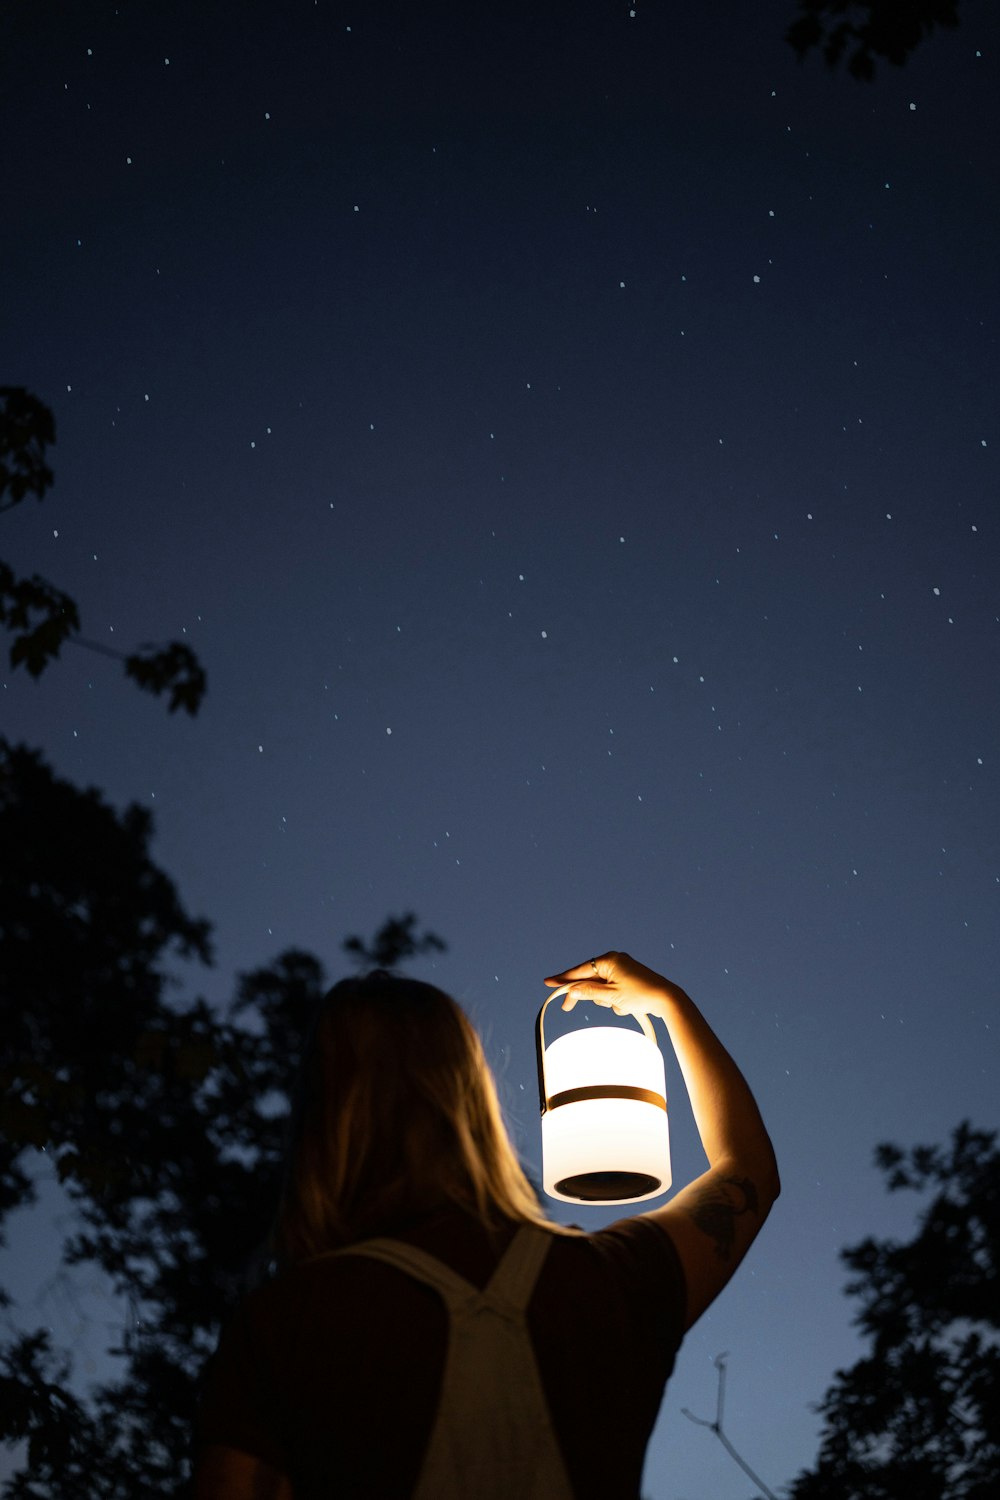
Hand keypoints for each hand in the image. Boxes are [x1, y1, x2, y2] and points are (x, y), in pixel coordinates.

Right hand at [543, 951, 675, 1020]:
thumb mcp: (611, 996)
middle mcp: (614, 961)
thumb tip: (572, 990)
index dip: (563, 979)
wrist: (667, 999)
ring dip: (605, 1000)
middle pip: (589, 980)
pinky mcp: (627, 978)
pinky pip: (612, 991)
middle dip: (587, 995)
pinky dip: (615, 1000)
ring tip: (619, 1005)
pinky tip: (626, 1006)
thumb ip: (589, 992)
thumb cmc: (640, 995)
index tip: (547, 983)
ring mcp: (621, 969)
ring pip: (601, 988)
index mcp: (609, 960)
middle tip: (567, 1008)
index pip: (580, 970)